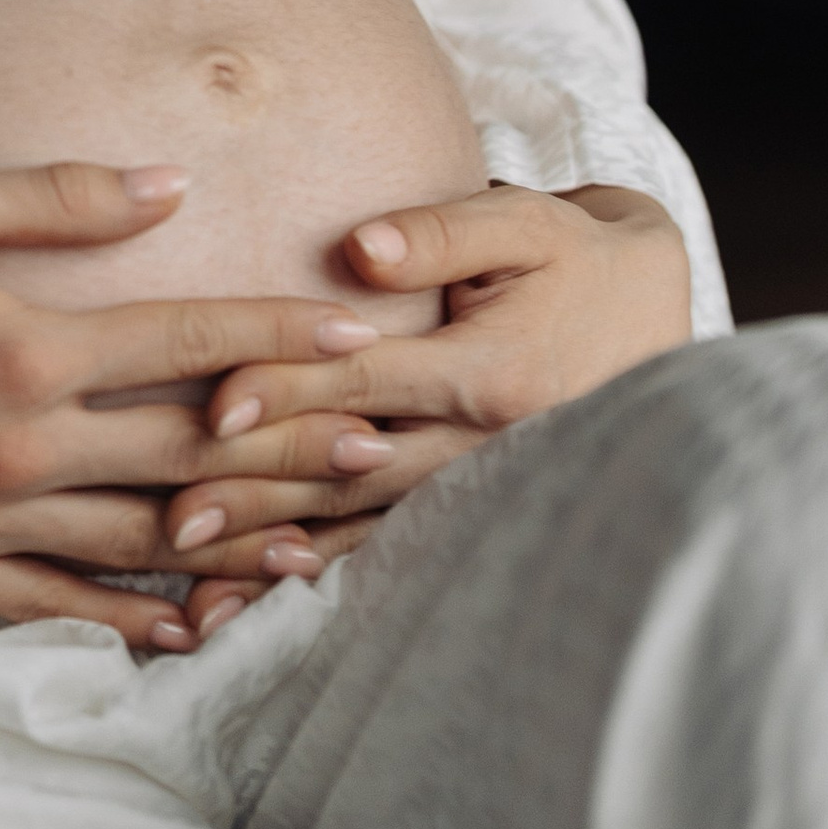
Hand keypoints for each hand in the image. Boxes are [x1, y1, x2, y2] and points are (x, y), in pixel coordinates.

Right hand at [0, 158, 389, 653]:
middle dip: (296, 445)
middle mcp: (16, 444)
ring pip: (141, 541)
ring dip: (236, 539)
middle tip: (386, 446)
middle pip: (191, 451)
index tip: (367, 336)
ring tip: (320, 542)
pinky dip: (133, 615)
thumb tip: (174, 187)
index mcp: (27, 346)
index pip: (193, 339)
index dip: (288, 333)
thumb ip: (64, 197)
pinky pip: (58, 606)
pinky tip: (192, 622)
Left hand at [156, 186, 693, 608]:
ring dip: (278, 556)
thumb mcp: (526, 227)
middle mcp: (485, 447)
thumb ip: (441, 233)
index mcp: (492, 373)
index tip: (217, 406)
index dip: (293, 392)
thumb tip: (362, 246)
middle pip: (351, 471)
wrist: (655, 313)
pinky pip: (388, 550)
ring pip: (363, 527)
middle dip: (260, 495)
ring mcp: (480, 490)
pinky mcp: (472, 509)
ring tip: (194, 591)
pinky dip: (322, 575)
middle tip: (171, 523)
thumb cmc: (578, 257)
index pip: (372, 383)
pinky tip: (259, 601)